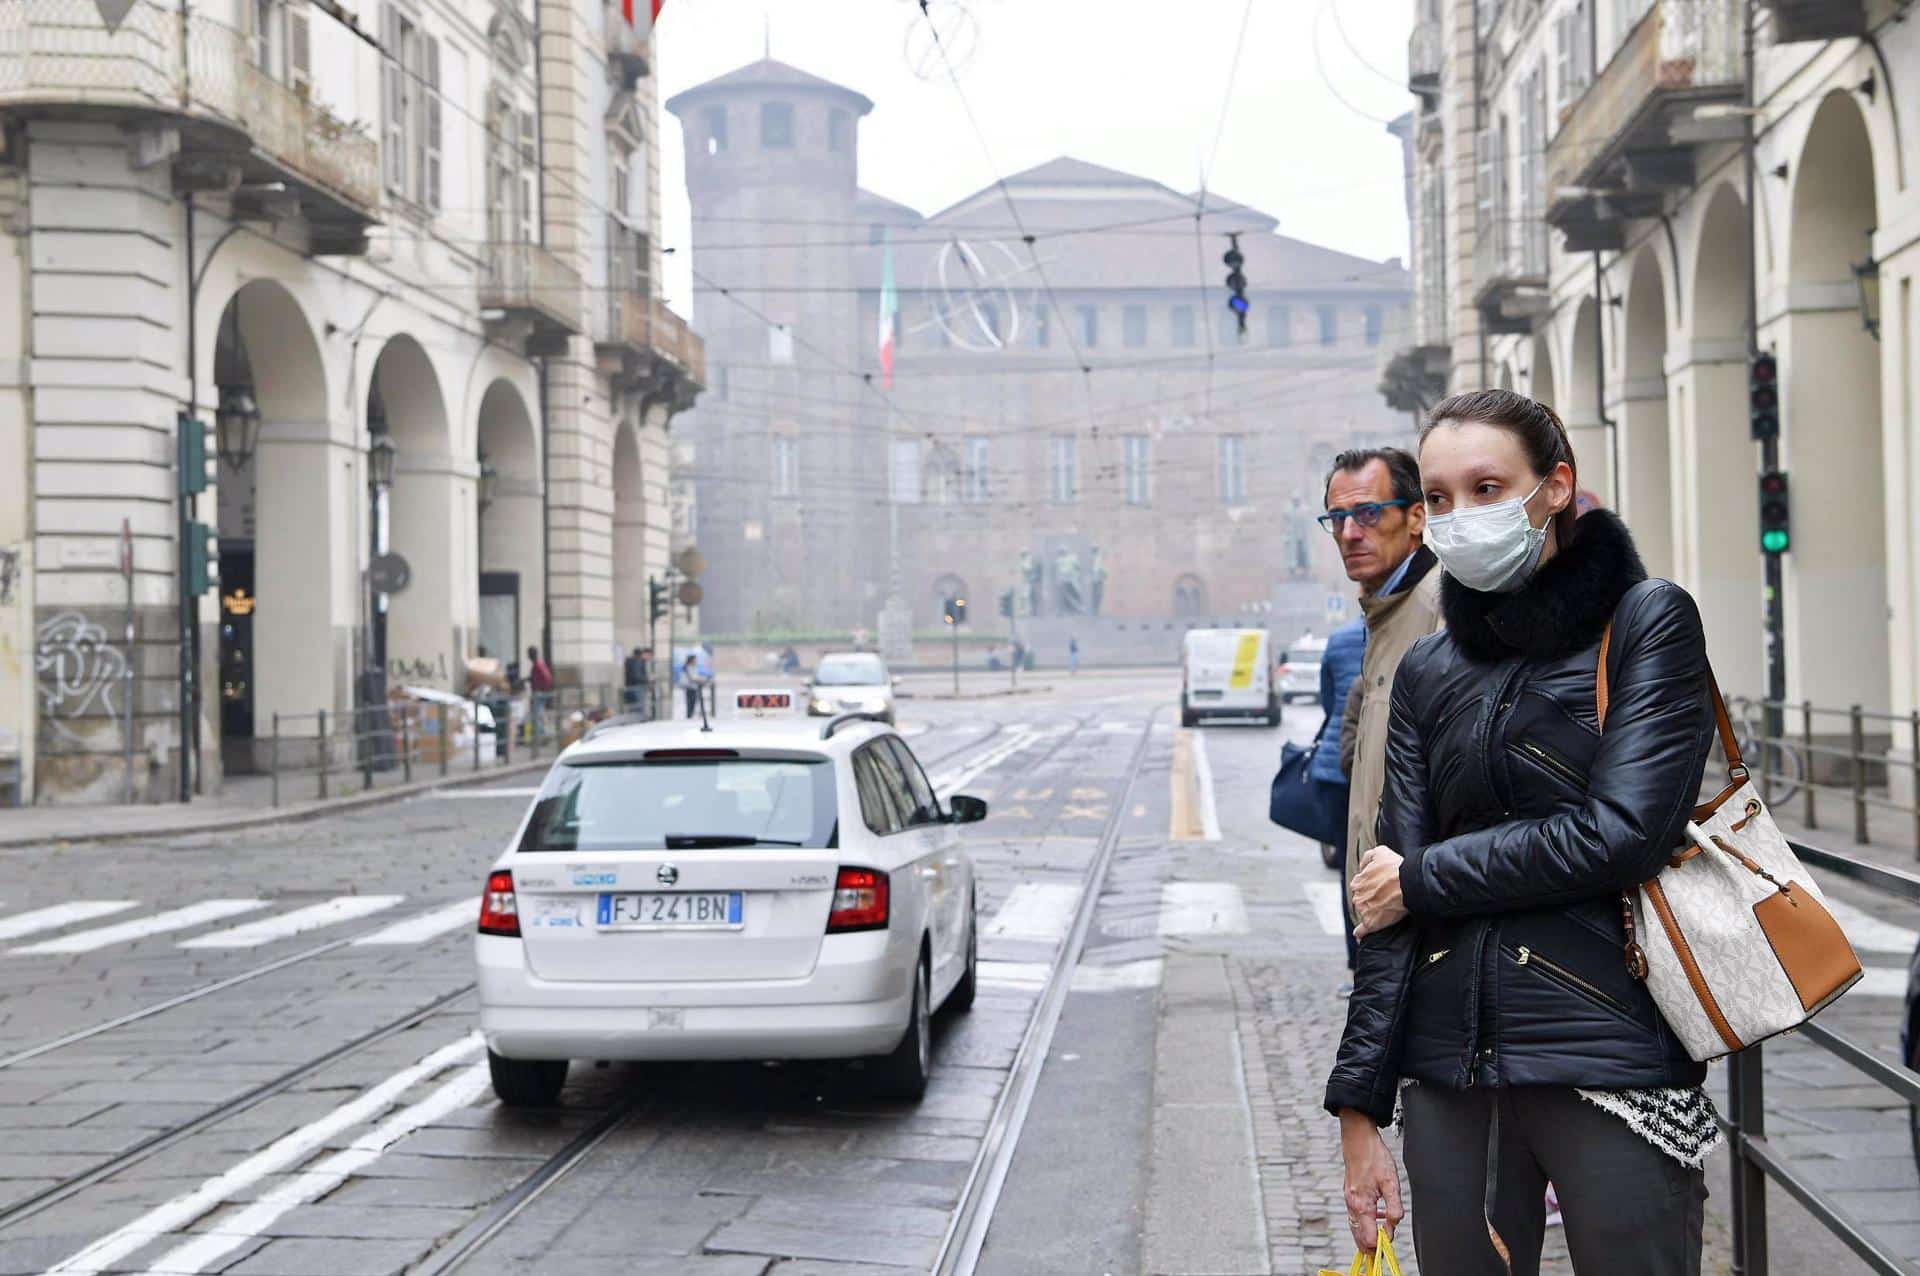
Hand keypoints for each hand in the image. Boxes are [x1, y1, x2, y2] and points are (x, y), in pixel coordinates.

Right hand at [1339, 1109, 1403, 1253]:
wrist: (1358, 1139)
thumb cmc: (1375, 1157)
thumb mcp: (1391, 1183)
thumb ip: (1394, 1207)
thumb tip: (1394, 1225)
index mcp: (1361, 1205)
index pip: (1368, 1238)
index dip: (1380, 1244)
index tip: (1390, 1242)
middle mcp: (1352, 1206)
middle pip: (1358, 1238)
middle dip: (1372, 1246)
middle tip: (1386, 1245)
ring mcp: (1348, 1200)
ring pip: (1356, 1228)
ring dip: (1369, 1234)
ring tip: (1384, 1233)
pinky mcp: (1349, 1195)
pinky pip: (1355, 1217)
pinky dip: (1365, 1223)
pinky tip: (1377, 1216)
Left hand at [1350, 846, 1406, 938]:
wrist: (1408, 884)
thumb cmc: (1396, 868)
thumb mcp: (1380, 852)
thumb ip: (1367, 857)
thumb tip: (1361, 867)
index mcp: (1357, 882)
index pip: (1360, 887)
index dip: (1371, 888)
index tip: (1380, 889)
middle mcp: (1357, 897)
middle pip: (1361, 901)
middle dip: (1370, 900)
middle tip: (1385, 898)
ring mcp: (1363, 911)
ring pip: (1364, 913)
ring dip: (1371, 913)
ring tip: (1385, 910)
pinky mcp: (1371, 923)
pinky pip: (1363, 930)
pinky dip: (1362, 932)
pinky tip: (1361, 933)